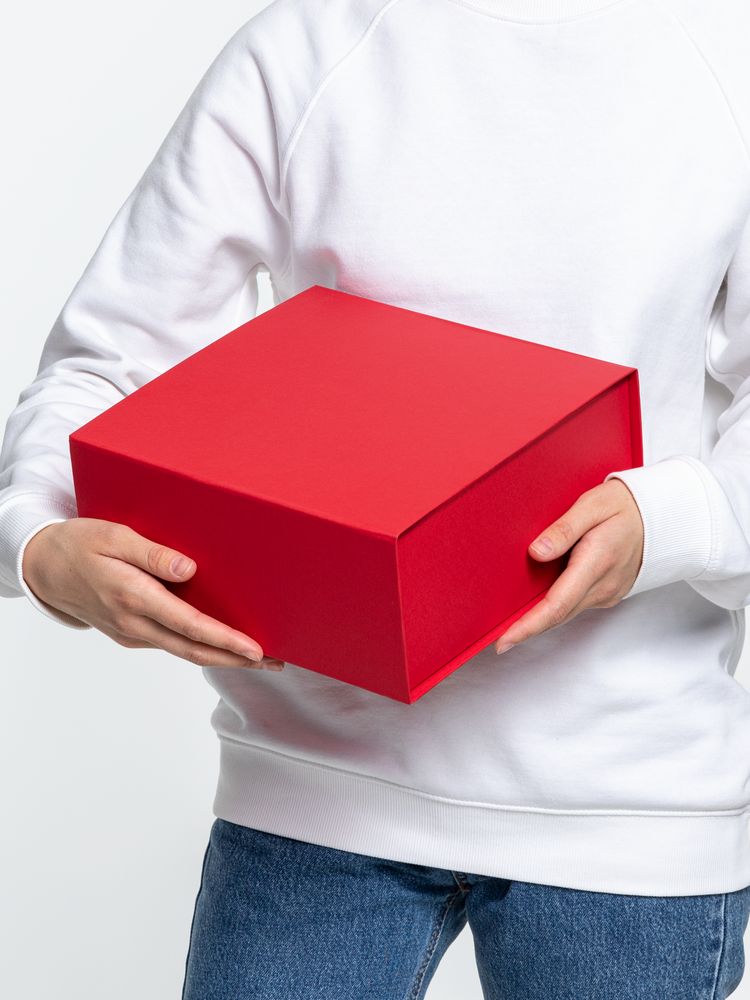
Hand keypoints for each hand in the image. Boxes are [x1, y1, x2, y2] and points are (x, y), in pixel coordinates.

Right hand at [21, 518, 284, 670]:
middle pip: (194, 650)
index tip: (256, 650)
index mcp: (133, 596)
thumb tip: (190, 569)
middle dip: (236, 660)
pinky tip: (222, 643)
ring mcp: (133, 633)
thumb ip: (152, 553)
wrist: (44, 568)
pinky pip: (173, 644)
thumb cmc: (80, 544)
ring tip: (259, 657)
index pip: (190, 626)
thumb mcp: (114, 535)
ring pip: (185, 651)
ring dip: (222, 657)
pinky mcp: (132, 634)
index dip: (225, 641)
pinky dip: (201, 648)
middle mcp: (134, 623)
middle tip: (275, 663)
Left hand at [494, 479, 643, 653]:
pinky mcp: (607, 593)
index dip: (528, 626)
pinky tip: (538, 605)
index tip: (505, 640)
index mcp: (596, 562)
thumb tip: (536, 552)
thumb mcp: (593, 504)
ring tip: (512, 624)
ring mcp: (607, 592)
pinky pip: (576, 605)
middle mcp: (603, 585)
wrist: (661, 517)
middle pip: (558, 615)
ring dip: (540, 620)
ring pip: (566, 613)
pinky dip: (556, 609)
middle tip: (498, 639)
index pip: (556, 605)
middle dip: (527, 629)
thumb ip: (564, 528)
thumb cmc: (625, 506)